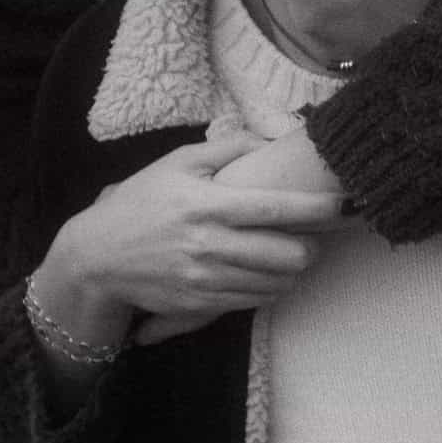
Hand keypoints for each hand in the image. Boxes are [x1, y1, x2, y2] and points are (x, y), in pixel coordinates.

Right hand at [132, 130, 348, 343]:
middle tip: (315, 236)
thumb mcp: (177, 162)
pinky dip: (273, 288)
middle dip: (312, 246)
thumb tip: (270, 139)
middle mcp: (209, 244)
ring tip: (295, 254)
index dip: (317, 209)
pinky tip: (271, 274)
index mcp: (207, 204)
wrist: (98, 256)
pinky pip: (255, 300)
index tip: (342, 204)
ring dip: (295, 270)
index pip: (276, 209)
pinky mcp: (201, 304)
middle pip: (287, 254)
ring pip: (276, 282)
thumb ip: (227, 147)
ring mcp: (206, 278)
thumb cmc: (142, 202)